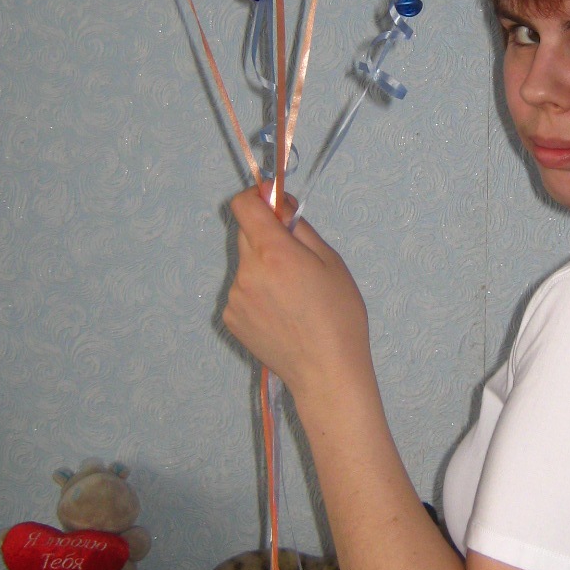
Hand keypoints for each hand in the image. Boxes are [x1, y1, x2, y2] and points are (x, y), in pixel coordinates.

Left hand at [223, 187, 373, 406]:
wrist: (326, 372)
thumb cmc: (339, 315)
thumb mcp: (330, 261)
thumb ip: (298, 226)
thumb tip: (278, 202)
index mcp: (273, 253)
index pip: (243, 206)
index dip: (258, 198)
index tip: (275, 205)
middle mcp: (246, 272)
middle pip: (245, 233)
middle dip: (266, 234)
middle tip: (295, 257)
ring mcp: (234, 297)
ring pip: (246, 264)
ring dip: (262, 266)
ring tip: (292, 294)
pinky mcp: (231, 318)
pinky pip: (242, 290)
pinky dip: (257, 292)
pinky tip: (281, 313)